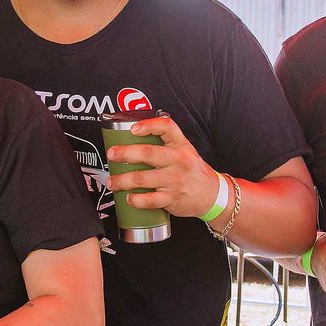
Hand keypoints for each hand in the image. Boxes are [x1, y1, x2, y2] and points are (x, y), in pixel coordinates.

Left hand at [105, 116, 219, 216]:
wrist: (213, 195)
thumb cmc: (194, 172)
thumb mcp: (186, 151)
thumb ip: (166, 144)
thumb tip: (135, 138)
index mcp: (181, 146)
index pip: (167, 127)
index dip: (148, 125)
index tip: (133, 128)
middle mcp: (178, 161)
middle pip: (147, 153)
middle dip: (124, 153)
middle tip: (112, 154)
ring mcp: (175, 180)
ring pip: (142, 178)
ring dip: (122, 180)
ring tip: (113, 181)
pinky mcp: (172, 198)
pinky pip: (149, 200)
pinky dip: (135, 200)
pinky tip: (129, 198)